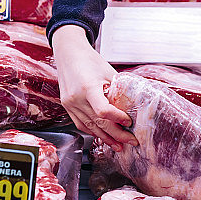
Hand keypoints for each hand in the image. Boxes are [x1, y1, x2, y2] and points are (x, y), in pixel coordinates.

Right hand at [52, 25, 137, 150]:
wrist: (69, 53)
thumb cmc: (90, 60)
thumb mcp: (108, 71)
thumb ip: (118, 90)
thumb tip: (134, 105)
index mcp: (88, 87)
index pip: (103, 111)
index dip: (118, 119)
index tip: (129, 121)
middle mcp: (76, 98)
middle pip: (98, 122)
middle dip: (116, 135)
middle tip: (131, 141)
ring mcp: (69, 104)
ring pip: (89, 127)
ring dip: (105, 138)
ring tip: (118, 145)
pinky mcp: (67, 106)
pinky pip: (80, 124)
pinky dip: (93, 132)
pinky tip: (103, 137)